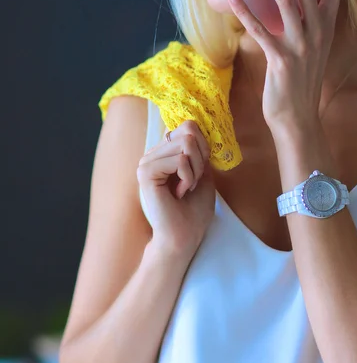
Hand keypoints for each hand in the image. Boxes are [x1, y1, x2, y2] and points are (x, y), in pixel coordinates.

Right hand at [137, 120, 214, 255]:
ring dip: (195, 170)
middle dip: (200, 160)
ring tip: (185, 188)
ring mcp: (147, 162)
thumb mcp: (203, 172)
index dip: (203, 146)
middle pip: (189, 131)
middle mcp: (153, 153)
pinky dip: (188, 177)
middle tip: (191, 183)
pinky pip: (179, 160)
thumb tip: (192, 125)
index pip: (188, 125)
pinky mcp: (146, 173)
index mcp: (165, 152)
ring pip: (186, 144)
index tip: (200, 171)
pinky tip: (179, 193)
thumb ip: (197, 149)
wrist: (184, 237)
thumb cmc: (194, 210)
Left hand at [227, 0, 343, 134]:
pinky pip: (261, 31)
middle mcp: (318, 35)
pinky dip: (245, 13)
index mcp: (326, 30)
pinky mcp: (281, 60)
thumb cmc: (300, 83)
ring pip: (288, 4)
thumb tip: (293, 1)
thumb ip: (307, 25)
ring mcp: (301, 48)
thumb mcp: (310, 51)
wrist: (299, 118)